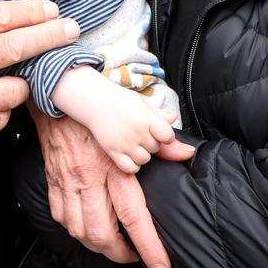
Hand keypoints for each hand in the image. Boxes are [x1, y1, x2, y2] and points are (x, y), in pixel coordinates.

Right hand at [33, 111, 194, 267]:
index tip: (162, 267)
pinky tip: (85, 226)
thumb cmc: (99, 108)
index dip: (149, 247)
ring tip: (112, 244)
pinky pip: (60, 217)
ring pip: (80, 231)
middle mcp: (89, 178)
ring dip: (97, 245)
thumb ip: (160, 141)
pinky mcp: (53, 180)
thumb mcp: (133, 121)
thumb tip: (186, 153)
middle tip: (134, 254)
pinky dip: (74, 229)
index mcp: (113, 165)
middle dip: (120, 254)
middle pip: (102, 234)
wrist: (58, 95)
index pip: (134, 215)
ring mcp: (68, 181)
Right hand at [51, 66, 176, 173]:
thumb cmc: (118, 99)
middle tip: (140, 132)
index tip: (160, 131)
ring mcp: (124, 143)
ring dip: (142, 154)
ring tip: (133, 141)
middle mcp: (137, 132)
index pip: (168, 136)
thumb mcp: (141, 101)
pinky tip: (128, 153)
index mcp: (146, 118)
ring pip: (145, 160)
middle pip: (156, 148)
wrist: (93, 100)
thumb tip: (174, 118)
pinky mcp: (113, 151)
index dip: (166, 135)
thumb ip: (159, 113)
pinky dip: (132, 164)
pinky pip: (130, 168)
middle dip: (152, 142)